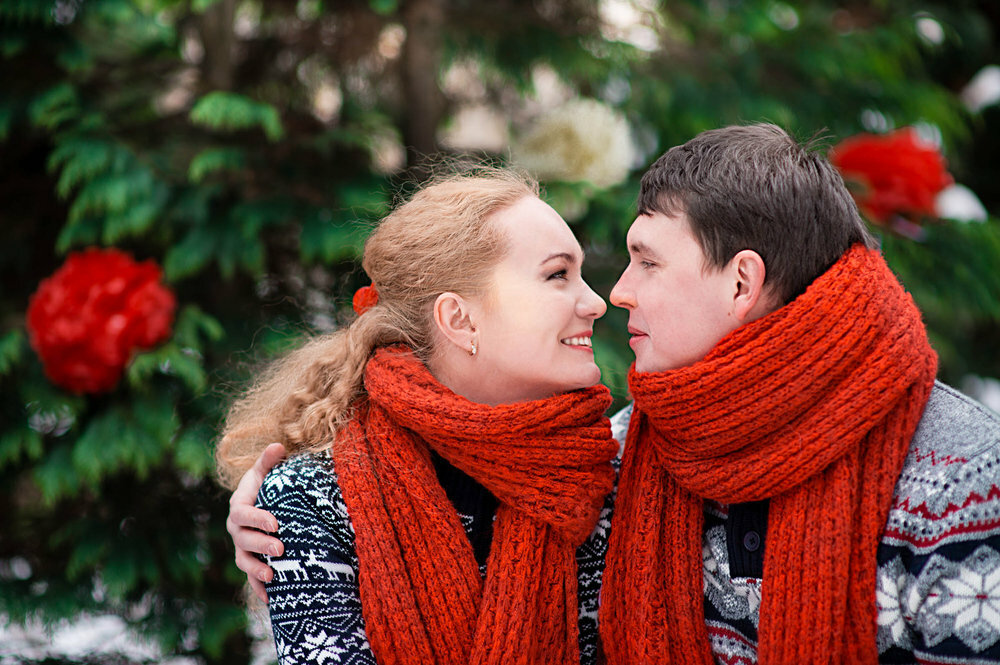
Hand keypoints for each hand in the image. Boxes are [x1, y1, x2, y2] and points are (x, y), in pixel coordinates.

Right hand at [227, 442, 286, 602]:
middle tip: (281, 548)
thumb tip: (278, 445)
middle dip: (261, 545)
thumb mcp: (266, 472)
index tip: (276, 522)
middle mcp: (236, 530)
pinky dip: (259, 588)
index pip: (243, 514)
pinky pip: (251, 578)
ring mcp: (242, 548)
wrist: (263, 506)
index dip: (257, 519)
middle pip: (243, 540)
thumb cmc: (266, 486)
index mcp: (239, 507)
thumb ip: (269, 460)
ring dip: (256, 569)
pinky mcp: (250, 563)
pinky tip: (270, 598)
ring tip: (272, 574)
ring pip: (244, 561)